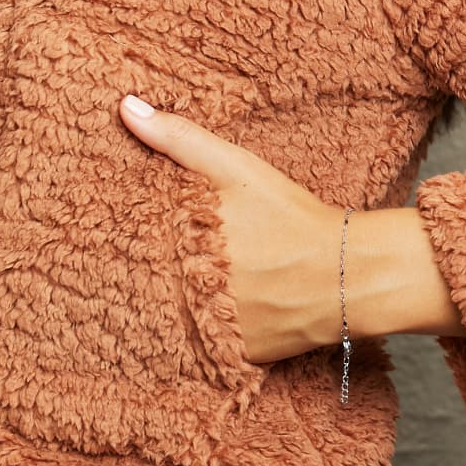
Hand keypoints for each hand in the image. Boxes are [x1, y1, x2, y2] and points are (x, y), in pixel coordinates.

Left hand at [119, 94, 345, 362]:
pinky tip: (225, 315)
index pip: (133, 252)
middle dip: (153, 278)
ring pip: (183, 321)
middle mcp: (189, 299)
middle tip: (161, 266)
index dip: (127, 245)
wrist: (347, 272)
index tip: (118, 238)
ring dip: (183, 309)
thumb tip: (126, 107)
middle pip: (154, 289)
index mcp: (179, 253)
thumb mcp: (237, 169)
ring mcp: (214, 333)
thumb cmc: (291, 217)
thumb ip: (180, 139)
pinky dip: (217, 333)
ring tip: (193, 291)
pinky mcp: (241, 357)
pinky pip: (215, 346)